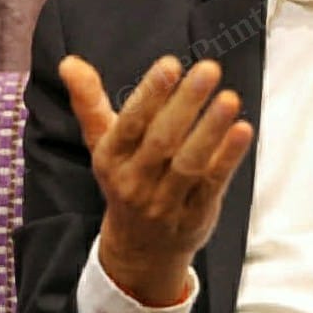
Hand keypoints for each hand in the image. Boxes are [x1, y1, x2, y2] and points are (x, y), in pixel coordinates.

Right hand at [61, 55, 253, 305]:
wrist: (139, 250)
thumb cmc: (125, 179)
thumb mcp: (102, 144)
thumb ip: (88, 101)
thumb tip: (69, 62)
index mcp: (110, 158)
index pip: (130, 123)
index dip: (150, 94)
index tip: (170, 64)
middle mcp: (134, 181)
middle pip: (161, 140)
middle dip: (185, 103)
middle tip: (208, 69)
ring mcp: (165, 202)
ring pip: (188, 163)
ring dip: (210, 130)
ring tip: (230, 98)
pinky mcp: (195, 215)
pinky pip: (212, 184)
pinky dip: (228, 157)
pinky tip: (243, 130)